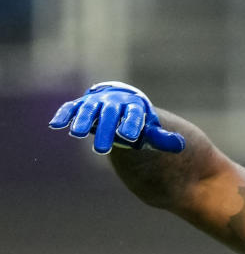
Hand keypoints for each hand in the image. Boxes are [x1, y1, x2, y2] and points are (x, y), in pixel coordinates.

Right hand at [49, 82, 184, 154]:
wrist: (122, 103)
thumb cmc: (139, 122)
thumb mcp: (152, 130)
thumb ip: (163, 138)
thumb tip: (180, 144)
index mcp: (135, 107)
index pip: (135, 115)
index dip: (133, 125)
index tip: (130, 137)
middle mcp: (115, 103)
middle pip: (110, 115)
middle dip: (105, 130)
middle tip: (101, 150)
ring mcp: (97, 103)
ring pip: (89, 110)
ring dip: (82, 120)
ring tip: (76, 133)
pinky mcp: (82, 105)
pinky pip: (72, 108)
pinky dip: (65, 114)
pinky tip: (56, 125)